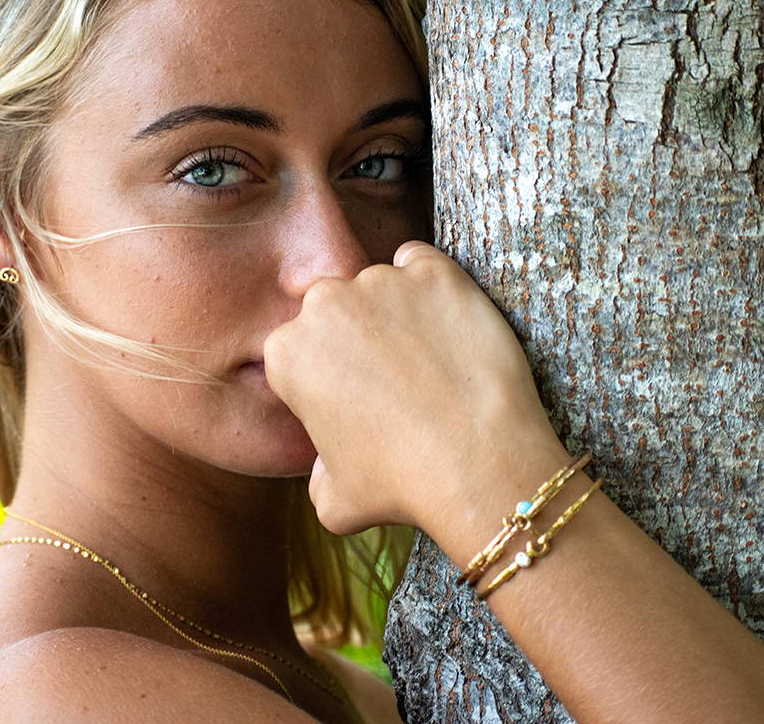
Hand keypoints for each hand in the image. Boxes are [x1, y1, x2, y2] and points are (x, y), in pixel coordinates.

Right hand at [263, 241, 565, 534]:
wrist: (477, 463)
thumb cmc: (401, 485)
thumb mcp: (331, 500)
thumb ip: (315, 469)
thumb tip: (326, 463)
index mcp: (286, 353)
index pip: (298, 348)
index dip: (326, 374)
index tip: (355, 398)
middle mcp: (324, 306)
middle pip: (333, 308)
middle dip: (354, 334)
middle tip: (393, 376)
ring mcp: (381, 282)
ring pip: (379, 284)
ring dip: (395, 310)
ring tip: (429, 358)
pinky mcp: (434, 272)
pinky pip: (420, 262)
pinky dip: (429, 283)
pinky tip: (446, 322)